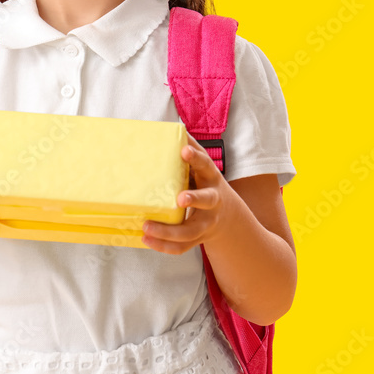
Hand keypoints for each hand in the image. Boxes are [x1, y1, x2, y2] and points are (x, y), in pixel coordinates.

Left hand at [141, 136, 239, 254]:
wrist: (228, 217)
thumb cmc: (206, 184)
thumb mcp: (203, 167)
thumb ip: (192, 149)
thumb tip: (175, 127)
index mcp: (211, 178)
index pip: (206, 165)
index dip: (196, 158)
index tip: (184, 151)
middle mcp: (213, 201)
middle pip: (206, 200)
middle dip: (194, 199)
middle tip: (179, 198)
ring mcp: (206, 222)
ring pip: (190, 231)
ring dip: (168, 231)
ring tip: (145, 226)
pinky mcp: (198, 238)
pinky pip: (182, 246)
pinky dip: (164, 246)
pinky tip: (146, 240)